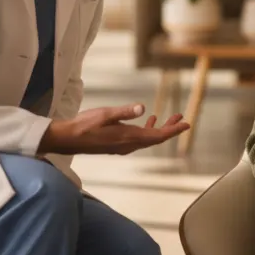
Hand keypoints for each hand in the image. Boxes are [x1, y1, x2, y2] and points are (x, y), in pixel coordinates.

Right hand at [38, 104, 189, 155]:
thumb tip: (143, 108)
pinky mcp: (117, 145)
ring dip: (159, 129)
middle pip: (155, 139)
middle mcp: (128, 145)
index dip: (173, 130)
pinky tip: (146, 122)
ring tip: (168, 117)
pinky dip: (147, 130)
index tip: (186, 124)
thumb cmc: (85, 125)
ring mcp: (123, 146)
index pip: (157, 136)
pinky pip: (138, 139)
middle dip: (170, 128)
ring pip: (147, 139)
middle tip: (181, 118)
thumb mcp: (105, 114)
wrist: (68, 139)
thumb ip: (124, 112)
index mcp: (128, 137)